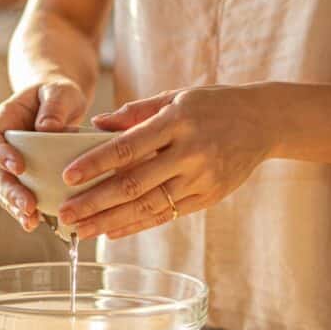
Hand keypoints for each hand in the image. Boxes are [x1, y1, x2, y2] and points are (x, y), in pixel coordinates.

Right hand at [0, 79, 86, 230]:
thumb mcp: (60, 91)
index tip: (18, 167)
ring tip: (30, 220)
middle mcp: (0, 143)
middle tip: (28, 205)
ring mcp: (7, 162)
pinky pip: (17, 195)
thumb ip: (54, 107)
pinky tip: (36, 223)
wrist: (58, 102)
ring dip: (14, 206)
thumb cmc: (57, 93)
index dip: (2, 155)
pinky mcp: (21, 177)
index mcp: (3, 119)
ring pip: (2, 188)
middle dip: (10, 190)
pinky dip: (24, 210)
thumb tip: (47, 129)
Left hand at [57, 84, 274, 238]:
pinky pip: (167, 216)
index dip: (96, 163)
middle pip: (135, 184)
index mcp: (177, 122)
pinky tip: (112, 232)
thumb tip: (96, 125)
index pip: (129, 147)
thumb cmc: (212, 105)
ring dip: (111, 221)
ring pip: (149, 206)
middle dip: (96, 202)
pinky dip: (137, 226)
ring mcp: (201, 179)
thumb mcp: (175, 97)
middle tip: (65, 214)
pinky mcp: (208, 198)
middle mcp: (190, 153)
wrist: (264, 122)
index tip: (68, 176)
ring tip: (81, 230)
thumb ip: (136, 112)